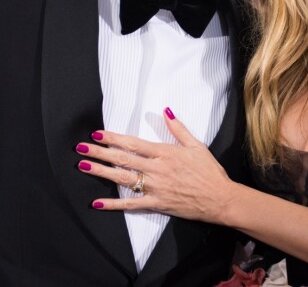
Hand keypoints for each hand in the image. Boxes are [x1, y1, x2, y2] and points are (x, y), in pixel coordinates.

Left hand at [75, 107, 235, 223]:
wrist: (219, 198)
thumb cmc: (209, 171)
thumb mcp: (196, 145)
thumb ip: (178, 129)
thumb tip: (166, 111)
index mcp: (165, 153)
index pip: (133, 143)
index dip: (114, 138)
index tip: (98, 134)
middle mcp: (156, 169)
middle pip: (123, 159)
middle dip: (100, 152)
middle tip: (81, 148)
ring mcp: (155, 187)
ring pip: (122, 178)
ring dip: (101, 172)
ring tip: (84, 166)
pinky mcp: (156, 204)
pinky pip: (131, 204)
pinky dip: (113, 203)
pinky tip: (98, 202)